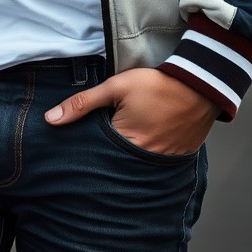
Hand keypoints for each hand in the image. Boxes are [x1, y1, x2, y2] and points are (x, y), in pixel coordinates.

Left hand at [44, 67, 218, 155]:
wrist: (200, 84)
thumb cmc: (157, 84)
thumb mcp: (116, 87)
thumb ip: (83, 103)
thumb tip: (50, 119)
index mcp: (126, 144)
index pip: (97, 159)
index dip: (87, 153)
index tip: (80, 150)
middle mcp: (144, 161)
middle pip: (115, 167)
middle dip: (105, 162)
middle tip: (99, 151)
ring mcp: (162, 163)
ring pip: (133, 168)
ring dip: (125, 161)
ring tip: (119, 149)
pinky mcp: (176, 159)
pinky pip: (153, 166)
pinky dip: (145, 160)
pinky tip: (141, 147)